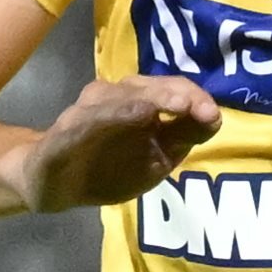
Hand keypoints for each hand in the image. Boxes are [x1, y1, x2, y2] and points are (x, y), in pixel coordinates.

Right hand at [29, 68, 215, 212]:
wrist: (56, 183)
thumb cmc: (110, 167)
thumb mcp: (156, 158)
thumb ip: (183, 136)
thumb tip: (214, 118)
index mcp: (142, 102)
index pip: (173, 90)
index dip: (195, 98)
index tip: (212, 115)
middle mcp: (117, 97)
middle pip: (151, 88)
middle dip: (177, 95)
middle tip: (197, 108)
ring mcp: (91, 108)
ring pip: (124, 97)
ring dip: (153, 99)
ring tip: (177, 104)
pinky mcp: (70, 127)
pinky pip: (92, 119)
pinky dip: (115, 115)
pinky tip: (136, 115)